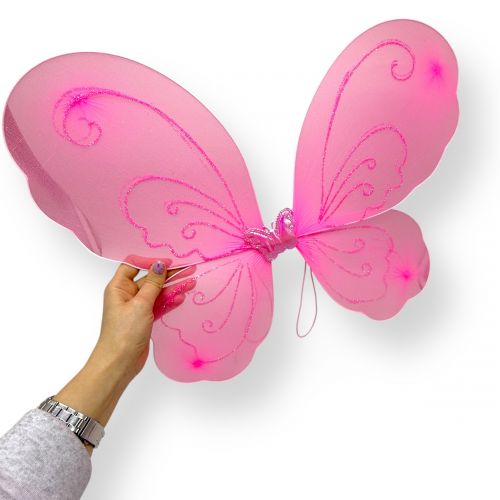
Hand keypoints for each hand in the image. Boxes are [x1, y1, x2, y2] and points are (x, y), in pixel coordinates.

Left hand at [53, 259, 195, 453]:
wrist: (120, 363)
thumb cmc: (123, 333)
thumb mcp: (140, 304)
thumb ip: (152, 283)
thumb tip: (159, 264)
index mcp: (118, 287)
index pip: (133, 265)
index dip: (151, 261)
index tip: (168, 262)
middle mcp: (126, 295)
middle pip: (150, 278)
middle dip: (169, 274)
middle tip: (188, 269)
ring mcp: (136, 307)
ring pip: (158, 292)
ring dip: (173, 287)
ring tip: (191, 282)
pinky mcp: (145, 319)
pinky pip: (160, 305)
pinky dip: (170, 301)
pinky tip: (182, 296)